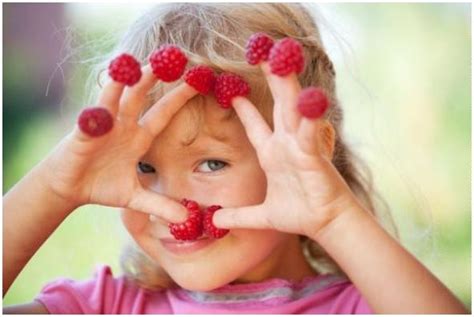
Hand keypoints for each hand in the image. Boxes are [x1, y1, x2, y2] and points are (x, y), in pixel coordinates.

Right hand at [42, 66, 196, 221]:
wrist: (70, 188)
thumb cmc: (103, 186)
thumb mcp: (135, 197)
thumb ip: (159, 205)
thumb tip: (185, 219)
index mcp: (139, 137)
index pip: (164, 113)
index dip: (180, 98)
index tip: (198, 81)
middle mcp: (124, 126)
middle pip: (143, 96)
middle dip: (158, 77)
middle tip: (175, 57)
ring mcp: (104, 126)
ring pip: (117, 97)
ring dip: (129, 81)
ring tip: (142, 63)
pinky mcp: (84, 133)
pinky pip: (93, 118)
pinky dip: (99, 110)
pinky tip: (107, 94)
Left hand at [214, 63, 362, 238]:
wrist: (325, 225)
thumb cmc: (299, 215)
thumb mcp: (262, 216)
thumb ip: (239, 216)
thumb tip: (215, 223)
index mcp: (273, 154)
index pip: (255, 125)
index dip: (244, 108)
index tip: (232, 90)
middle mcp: (287, 144)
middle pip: (277, 104)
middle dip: (270, 77)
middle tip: (262, 52)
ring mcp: (300, 147)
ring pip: (293, 109)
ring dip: (288, 84)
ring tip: (282, 57)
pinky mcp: (314, 157)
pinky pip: (310, 133)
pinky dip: (310, 117)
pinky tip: (308, 97)